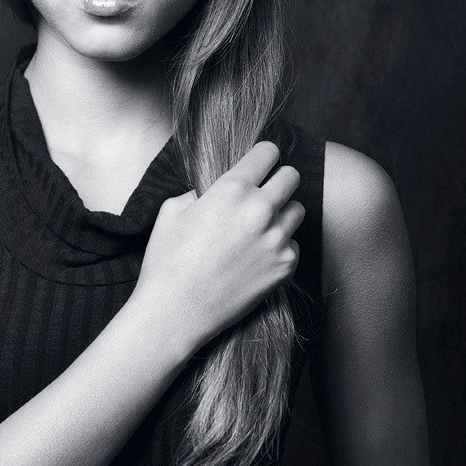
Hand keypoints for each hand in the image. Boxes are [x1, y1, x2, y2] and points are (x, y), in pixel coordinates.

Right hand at [131, 140, 302, 351]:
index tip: (259, 164)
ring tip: (260, 226)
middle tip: (264, 192)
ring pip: (297, 210)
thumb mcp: (172, 211)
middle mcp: (261, 210)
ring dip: (282, 213)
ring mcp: (277, 239)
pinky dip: (281, 245)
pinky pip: (294, 243)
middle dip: (278, 180)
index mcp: (233, 189)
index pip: (268, 153)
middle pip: (292, 176)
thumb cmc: (167, 261)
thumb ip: (199, 191)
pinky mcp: (285, 266)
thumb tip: (213, 191)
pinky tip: (258, 254)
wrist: (174, 313)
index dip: (262, 156)